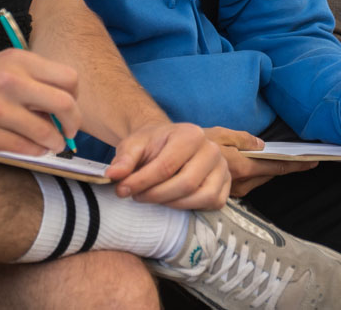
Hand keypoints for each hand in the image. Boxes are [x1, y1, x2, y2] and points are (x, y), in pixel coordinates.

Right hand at [0, 48, 81, 154]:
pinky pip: (23, 147)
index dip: (75, 97)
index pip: (68, 78)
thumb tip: (66, 107)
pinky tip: (33, 147)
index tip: (69, 108)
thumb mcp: (5, 67)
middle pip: (65, 104)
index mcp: (19, 60)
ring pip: (46, 132)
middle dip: (73, 123)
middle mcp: (9, 81)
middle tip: (69, 131)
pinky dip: (35, 150)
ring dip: (55, 142)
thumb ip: (35, 81)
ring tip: (52, 143)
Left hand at [104, 122, 229, 209]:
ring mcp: (222, 167)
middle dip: (156, 195)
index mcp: (191, 134)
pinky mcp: (226, 185)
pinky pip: (212, 203)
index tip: (122, 190)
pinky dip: (191, 207)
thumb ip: (124, 158)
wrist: (168, 144)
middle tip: (136, 196)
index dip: (142, 182)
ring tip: (152, 198)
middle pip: (185, 183)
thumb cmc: (152, 145)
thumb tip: (113, 175)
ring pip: (201, 196)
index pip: (167, 165)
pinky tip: (172, 201)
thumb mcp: (133, 144)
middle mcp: (212, 149)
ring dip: (172, 204)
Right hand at [204, 127, 317, 196]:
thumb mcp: (219, 134)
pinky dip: (255, 175)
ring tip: (280, 161)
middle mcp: (239, 183)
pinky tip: (255, 166)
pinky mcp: (225, 194)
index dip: (295, 165)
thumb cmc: (194, 145)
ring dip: (268, 172)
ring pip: (258, 181)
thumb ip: (243, 139)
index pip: (275, 167)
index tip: (313, 162)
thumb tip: (261, 145)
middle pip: (269, 176)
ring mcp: (232, 190)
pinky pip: (247, 185)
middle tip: (301, 159)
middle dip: (283, 168)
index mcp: (241, 166)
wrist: (172, 162)